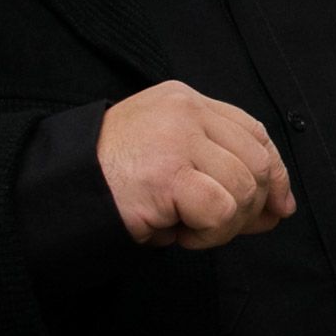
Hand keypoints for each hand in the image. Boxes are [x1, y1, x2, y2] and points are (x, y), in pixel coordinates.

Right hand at [97, 80, 295, 248]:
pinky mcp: (169, 172)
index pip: (254, 130)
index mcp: (185, 100)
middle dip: (253, 205)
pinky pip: (221, 210)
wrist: (56, 193)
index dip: (275, 171)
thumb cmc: (109, 184)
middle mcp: (186, 110)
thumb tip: (278, 207)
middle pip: (258, 159)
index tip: (279, 205)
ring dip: (224, 225)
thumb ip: (218, 170)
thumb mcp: (168, 161)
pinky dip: (208, 234)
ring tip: (189, 230)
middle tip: (220, 229)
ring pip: (245, 188)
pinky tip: (180, 235)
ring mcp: (178, 137)